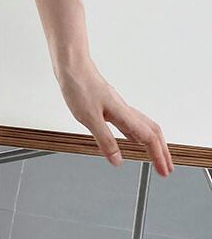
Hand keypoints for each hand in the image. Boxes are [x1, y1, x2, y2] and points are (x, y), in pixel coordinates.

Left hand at [55, 58, 173, 176]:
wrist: (72, 66)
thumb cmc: (79, 86)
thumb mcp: (89, 118)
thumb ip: (105, 140)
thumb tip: (117, 160)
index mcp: (123, 113)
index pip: (148, 138)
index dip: (158, 156)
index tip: (164, 172)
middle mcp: (124, 110)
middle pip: (153, 132)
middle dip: (162, 151)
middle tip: (166, 168)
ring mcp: (118, 107)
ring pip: (143, 126)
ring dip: (152, 143)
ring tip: (155, 156)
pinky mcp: (109, 105)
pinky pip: (130, 122)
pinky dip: (137, 134)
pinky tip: (131, 139)